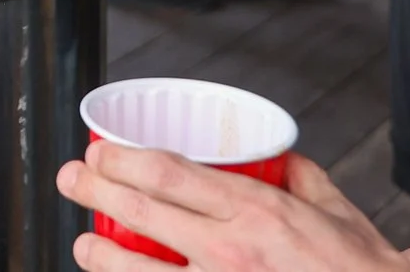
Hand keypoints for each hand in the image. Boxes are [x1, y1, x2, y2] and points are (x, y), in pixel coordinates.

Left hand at [58, 145, 409, 271]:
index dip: (122, 160)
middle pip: (142, 214)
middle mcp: (231, 253)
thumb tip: (277, 156)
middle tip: (70, 178)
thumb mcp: (339, 212)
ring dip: (101, 258)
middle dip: (96, 191)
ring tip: (82, 246)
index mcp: (257, 211)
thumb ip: (302, 178)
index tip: (99, 152)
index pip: (169, 174)